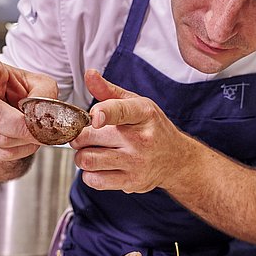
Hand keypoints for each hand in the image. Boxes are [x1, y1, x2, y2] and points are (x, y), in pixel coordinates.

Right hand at [0, 56, 58, 162]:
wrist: (10, 109)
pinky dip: (20, 150)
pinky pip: (0, 153)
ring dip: (25, 140)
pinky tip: (24, 140)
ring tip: (34, 132)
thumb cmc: (21, 93)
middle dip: (22, 126)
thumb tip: (41, 112)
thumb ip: (44, 93)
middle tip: (41, 129)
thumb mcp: (40, 85)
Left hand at [70, 69, 187, 192]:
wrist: (176, 159)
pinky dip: (89, 174)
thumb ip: (109, 92)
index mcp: (143, 113)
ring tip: (90, 151)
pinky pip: (94, 180)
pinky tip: (99, 167)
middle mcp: (140, 138)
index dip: (103, 113)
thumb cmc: (152, 128)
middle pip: (90, 137)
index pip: (120, 111)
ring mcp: (136, 162)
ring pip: (87, 159)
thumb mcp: (137, 104)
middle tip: (86, 136)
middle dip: (80, 136)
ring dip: (81, 156)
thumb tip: (89, 74)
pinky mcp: (130, 182)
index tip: (94, 116)